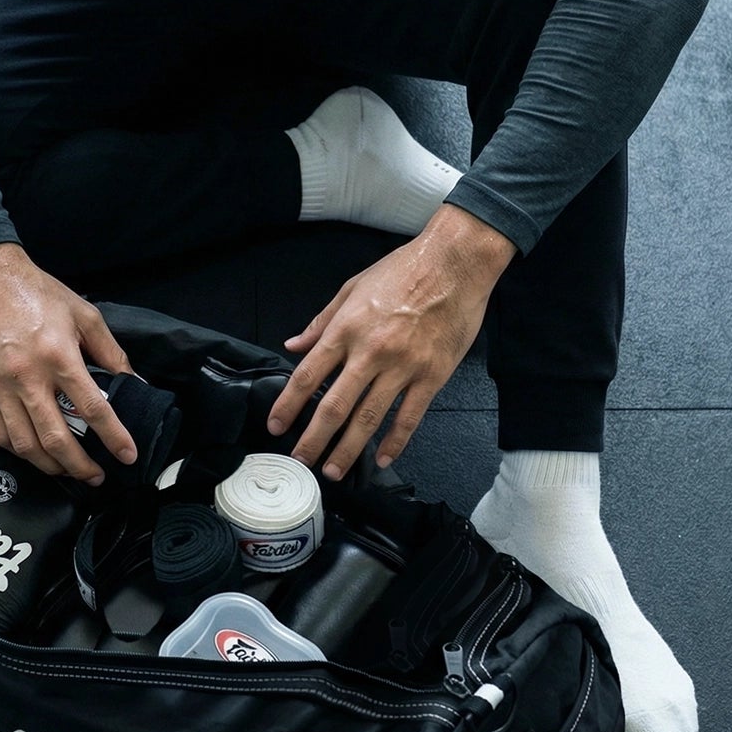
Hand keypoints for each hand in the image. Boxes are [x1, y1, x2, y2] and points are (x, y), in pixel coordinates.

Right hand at [0, 242, 137, 484]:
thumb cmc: (34, 292)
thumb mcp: (84, 315)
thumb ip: (111, 352)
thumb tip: (132, 382)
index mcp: (58, 355)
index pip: (92, 408)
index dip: (114, 437)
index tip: (127, 454)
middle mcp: (27, 376)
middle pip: (56, 439)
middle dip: (80, 466)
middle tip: (96, 476)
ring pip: (25, 445)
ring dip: (50, 466)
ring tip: (68, 470)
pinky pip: (0, 434)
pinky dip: (21, 451)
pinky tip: (35, 453)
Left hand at [265, 206, 516, 477]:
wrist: (455, 262)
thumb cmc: (404, 270)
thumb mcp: (352, 287)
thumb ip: (322, 321)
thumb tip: (293, 345)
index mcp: (347, 328)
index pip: (308, 375)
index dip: (288, 405)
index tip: (276, 426)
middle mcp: (370, 352)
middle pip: (334, 405)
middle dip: (314, 438)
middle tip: (301, 460)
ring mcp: (403, 366)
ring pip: (369, 417)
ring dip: (348, 448)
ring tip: (333, 469)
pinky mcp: (432, 375)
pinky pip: (410, 416)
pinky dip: (395, 441)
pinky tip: (382, 459)